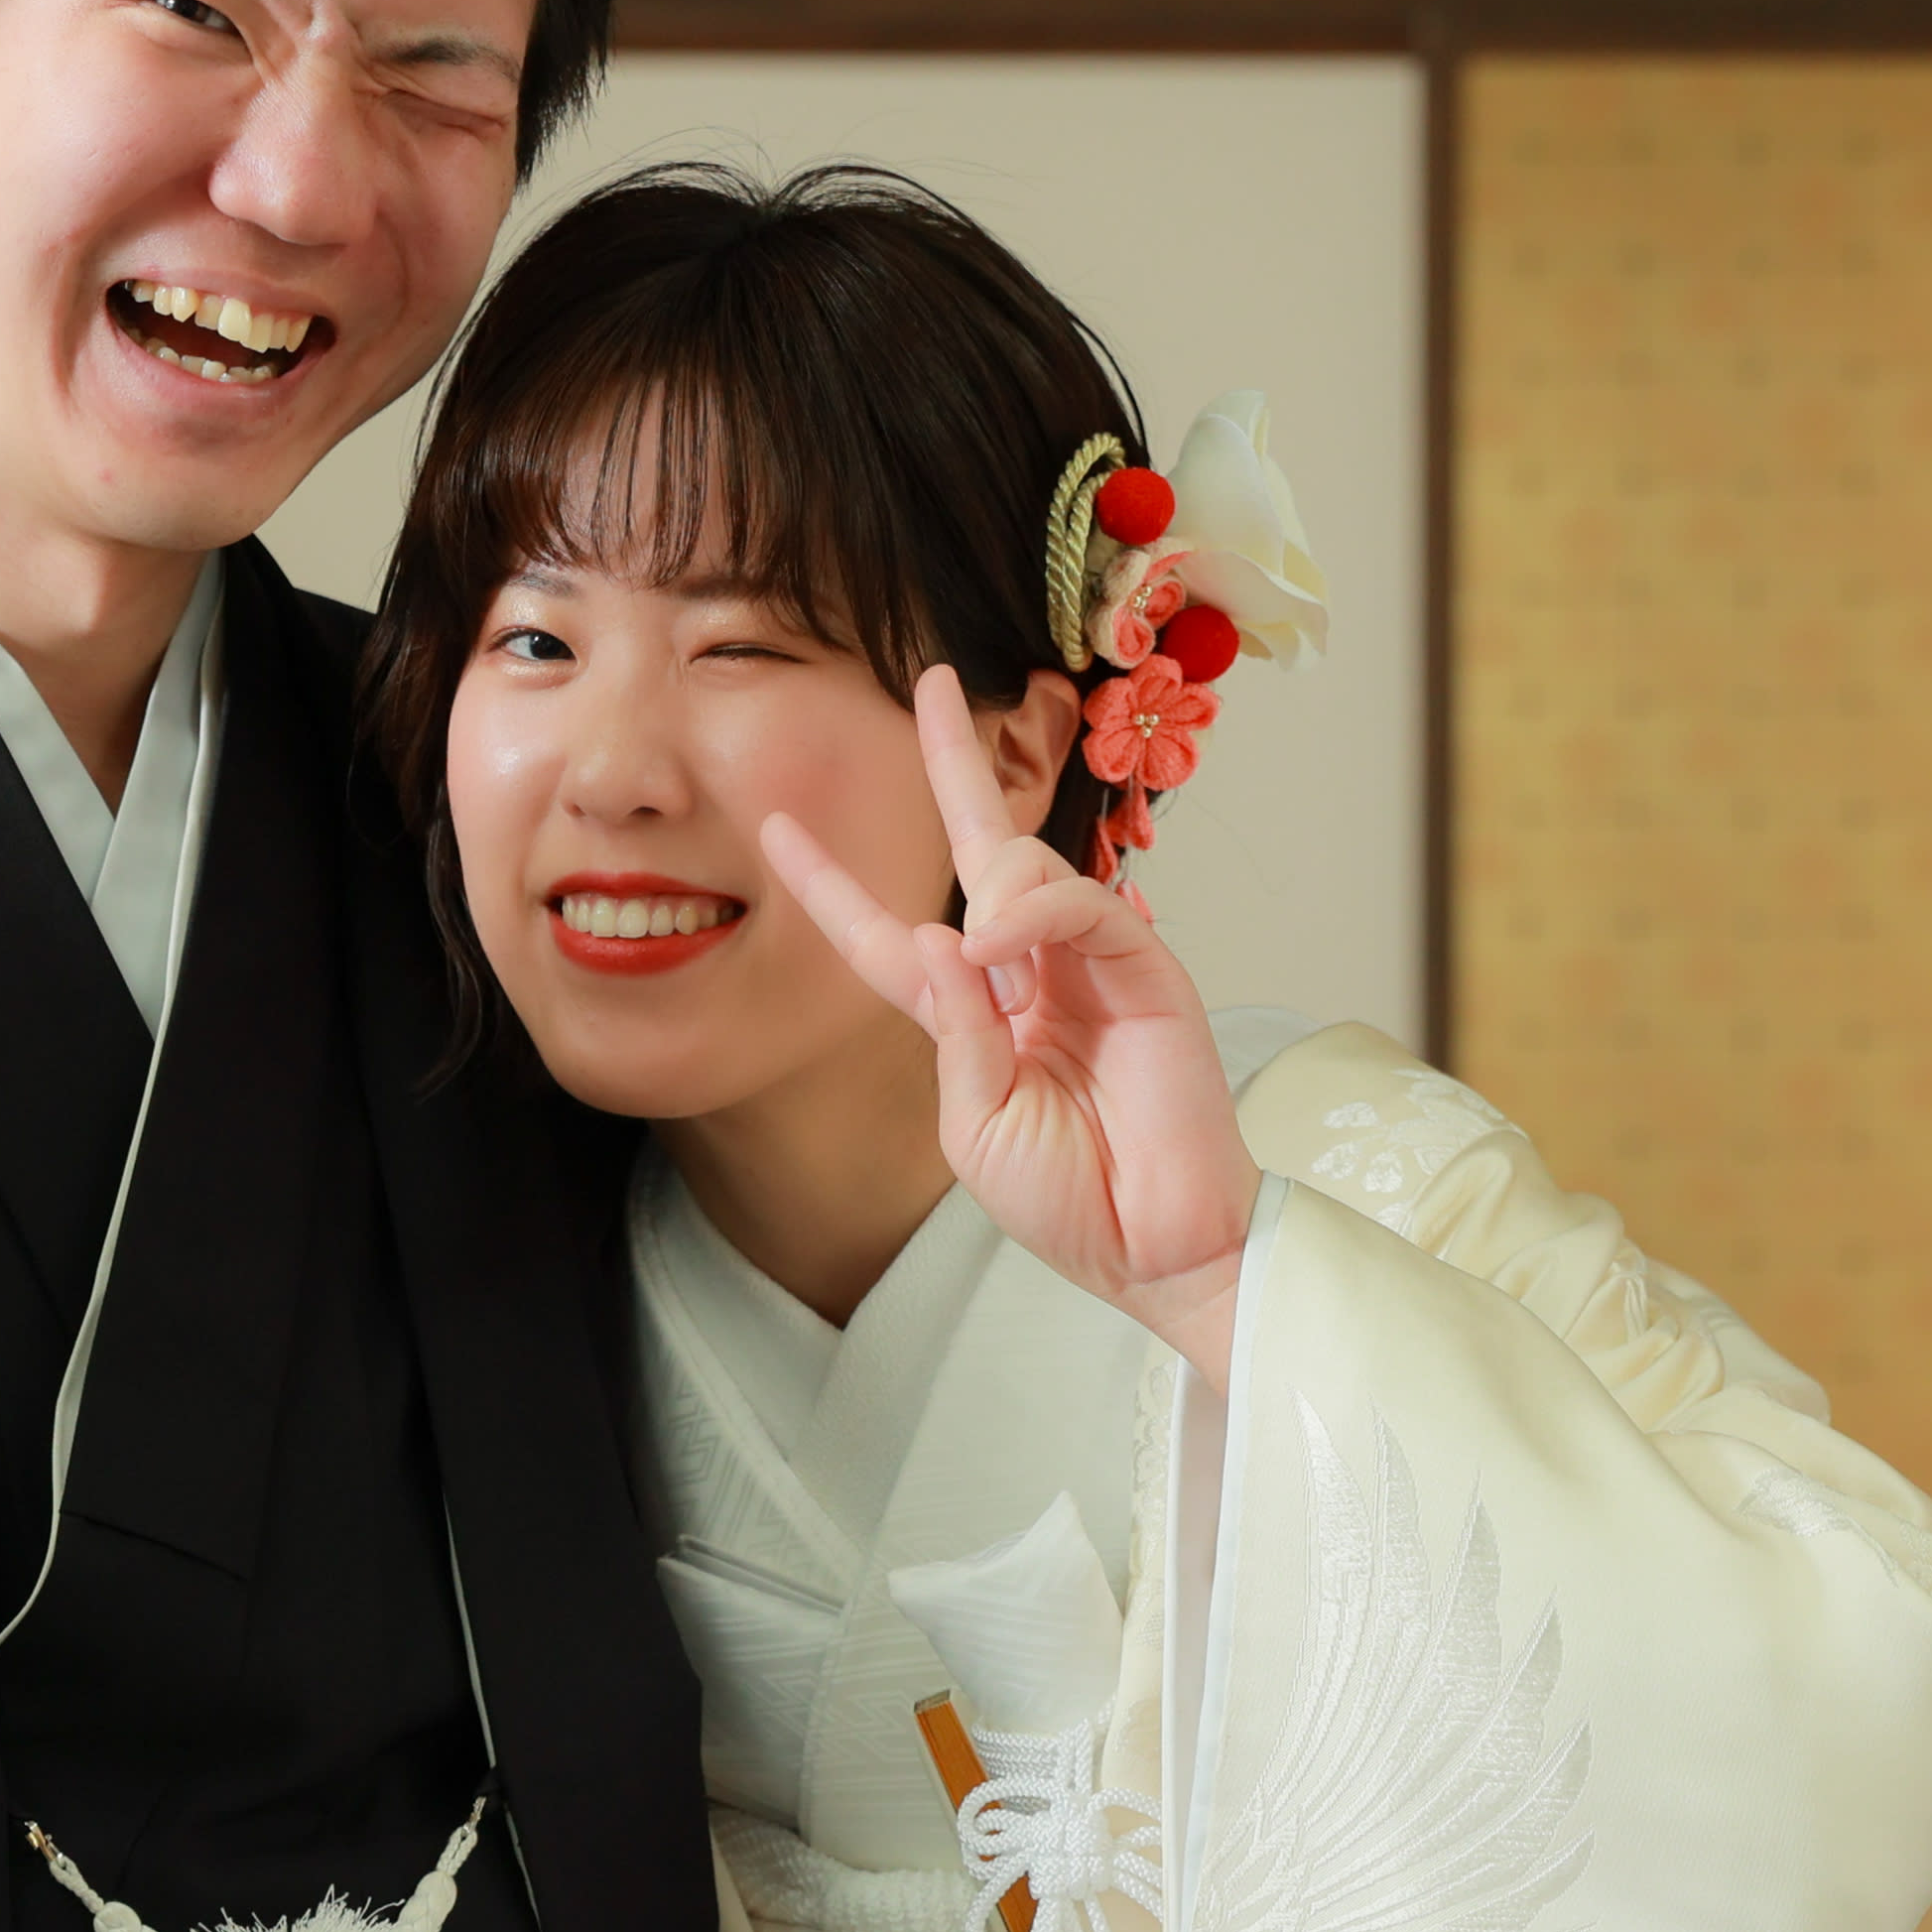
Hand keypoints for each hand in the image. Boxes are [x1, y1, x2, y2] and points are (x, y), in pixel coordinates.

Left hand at [758, 669, 1258, 1379]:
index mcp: (973, 1016)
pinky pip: (1085, 907)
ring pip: (1027, 871)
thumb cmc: (1068, 1202)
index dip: (833, 886)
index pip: (890, 934)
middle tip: (930, 683)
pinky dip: (1040, 911)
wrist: (1155, 1248)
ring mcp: (1089, 963)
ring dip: (996, 891)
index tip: (775, 829)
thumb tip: (939, 932)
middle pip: (981, 848)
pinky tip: (1008, 943)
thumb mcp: (975, 1125)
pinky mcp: (1146, 969)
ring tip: (988, 951)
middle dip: (954, 762)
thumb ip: (953, 1034)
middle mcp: (1028, 972)